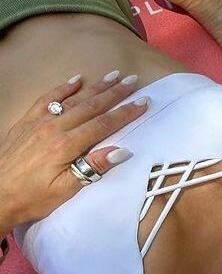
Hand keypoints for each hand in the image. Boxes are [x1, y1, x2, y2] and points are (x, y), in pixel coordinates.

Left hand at [0, 72, 148, 230]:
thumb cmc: (31, 197)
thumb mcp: (65, 190)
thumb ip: (92, 168)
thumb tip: (121, 151)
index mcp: (66, 146)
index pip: (103, 125)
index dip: (125, 113)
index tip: (143, 102)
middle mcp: (53, 128)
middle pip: (91, 107)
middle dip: (115, 93)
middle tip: (133, 81)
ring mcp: (38, 122)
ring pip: (73, 100)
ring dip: (95, 87)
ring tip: (113, 75)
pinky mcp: (26, 122)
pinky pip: (47, 99)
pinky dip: (62, 88)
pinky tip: (76, 80)